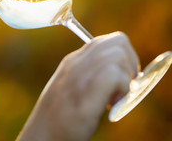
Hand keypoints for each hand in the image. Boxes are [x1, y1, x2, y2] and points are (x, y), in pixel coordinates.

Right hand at [17, 32, 139, 140]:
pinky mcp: (84, 94)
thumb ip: (87, 76)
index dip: (123, 58)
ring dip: (126, 77)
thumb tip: (114, 74)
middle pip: (117, 40)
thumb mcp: (70, 89)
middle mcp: (75, 63)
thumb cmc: (58, 118)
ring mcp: (78, 76)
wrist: (40, 136)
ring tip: (115, 99)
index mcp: (72, 61)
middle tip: (124, 88)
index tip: (122, 81)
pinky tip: (110, 106)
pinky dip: (121, 89)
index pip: (104, 40)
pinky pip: (113, 74)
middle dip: (131, 62)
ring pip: (118, 54)